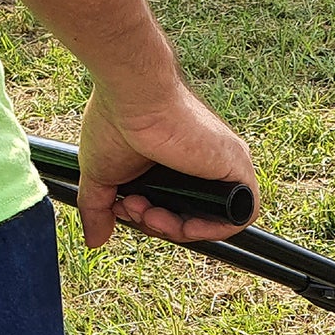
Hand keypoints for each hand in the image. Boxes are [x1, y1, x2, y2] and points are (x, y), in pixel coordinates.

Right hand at [76, 81, 258, 247]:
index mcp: (176, 167)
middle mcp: (202, 166)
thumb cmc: (114, 122)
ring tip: (148, 212)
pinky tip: (183, 224)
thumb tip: (94, 241)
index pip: (173, 212)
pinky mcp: (238, 168)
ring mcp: (222, 167)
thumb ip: (98, 210)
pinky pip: (240, 215)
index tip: (123, 208)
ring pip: (212, 221)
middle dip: (157, 226)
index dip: (149, 221)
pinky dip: (212, 229)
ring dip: (177, 231)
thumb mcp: (102, 177)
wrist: (131, 94)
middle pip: (190, 220)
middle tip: (132, 208)